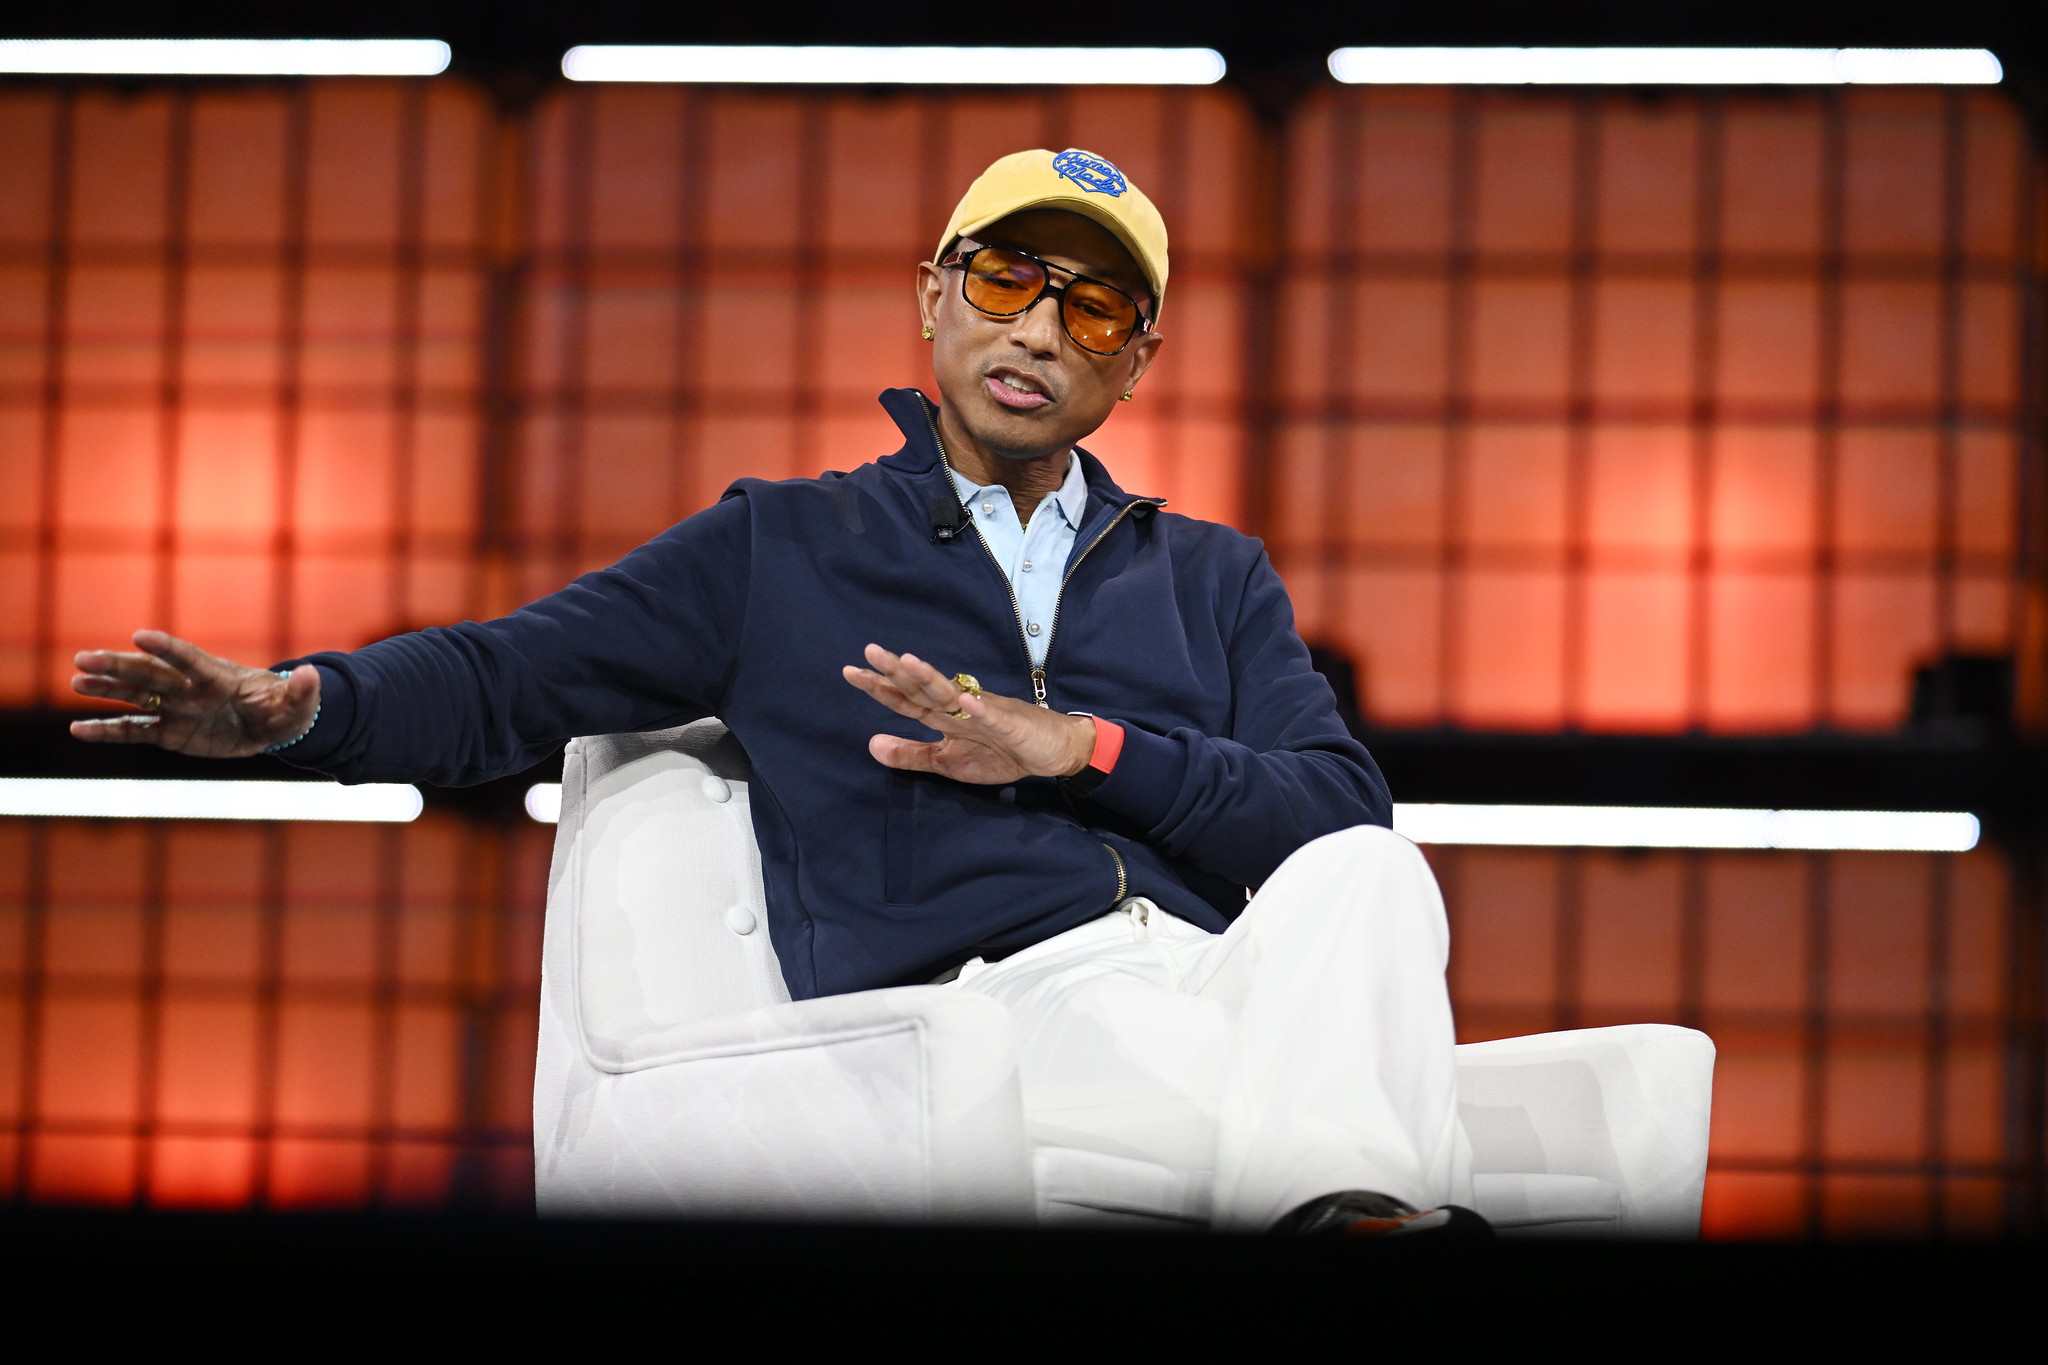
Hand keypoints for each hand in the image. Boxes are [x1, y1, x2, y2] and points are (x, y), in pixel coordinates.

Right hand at [69, 630, 321, 757]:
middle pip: (149, 674)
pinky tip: (78, 730)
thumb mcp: (299, 706)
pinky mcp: (168, 731)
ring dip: (105, 690)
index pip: (190, 660)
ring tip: (76, 681)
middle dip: (119, 666)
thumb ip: (301, 691)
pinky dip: (108, 730)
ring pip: (134, 697)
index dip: (167, 648)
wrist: (269, 726)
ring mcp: (175, 708)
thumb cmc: (283, 710)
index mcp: (218, 677)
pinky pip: (133, 730)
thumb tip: (312, 674)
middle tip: (83, 657)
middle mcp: (189, 689)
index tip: (140, 636)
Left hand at [842, 643, 1094, 784]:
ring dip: (931, 678)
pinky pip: (992, 715)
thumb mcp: (947, 762)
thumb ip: (910, 754)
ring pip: (953, 693)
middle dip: (897, 672)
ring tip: (908, 663)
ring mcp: (984, 711)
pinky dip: (979, 708)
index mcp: (944, 716)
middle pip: (923, 688)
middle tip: (869, 652)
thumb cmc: (1000, 752)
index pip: (906, 700)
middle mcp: (959, 706)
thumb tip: (871, 744)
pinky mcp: (1009, 723)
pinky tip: (964, 701)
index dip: (880, 687)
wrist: (1052, 751)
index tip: (851, 672)